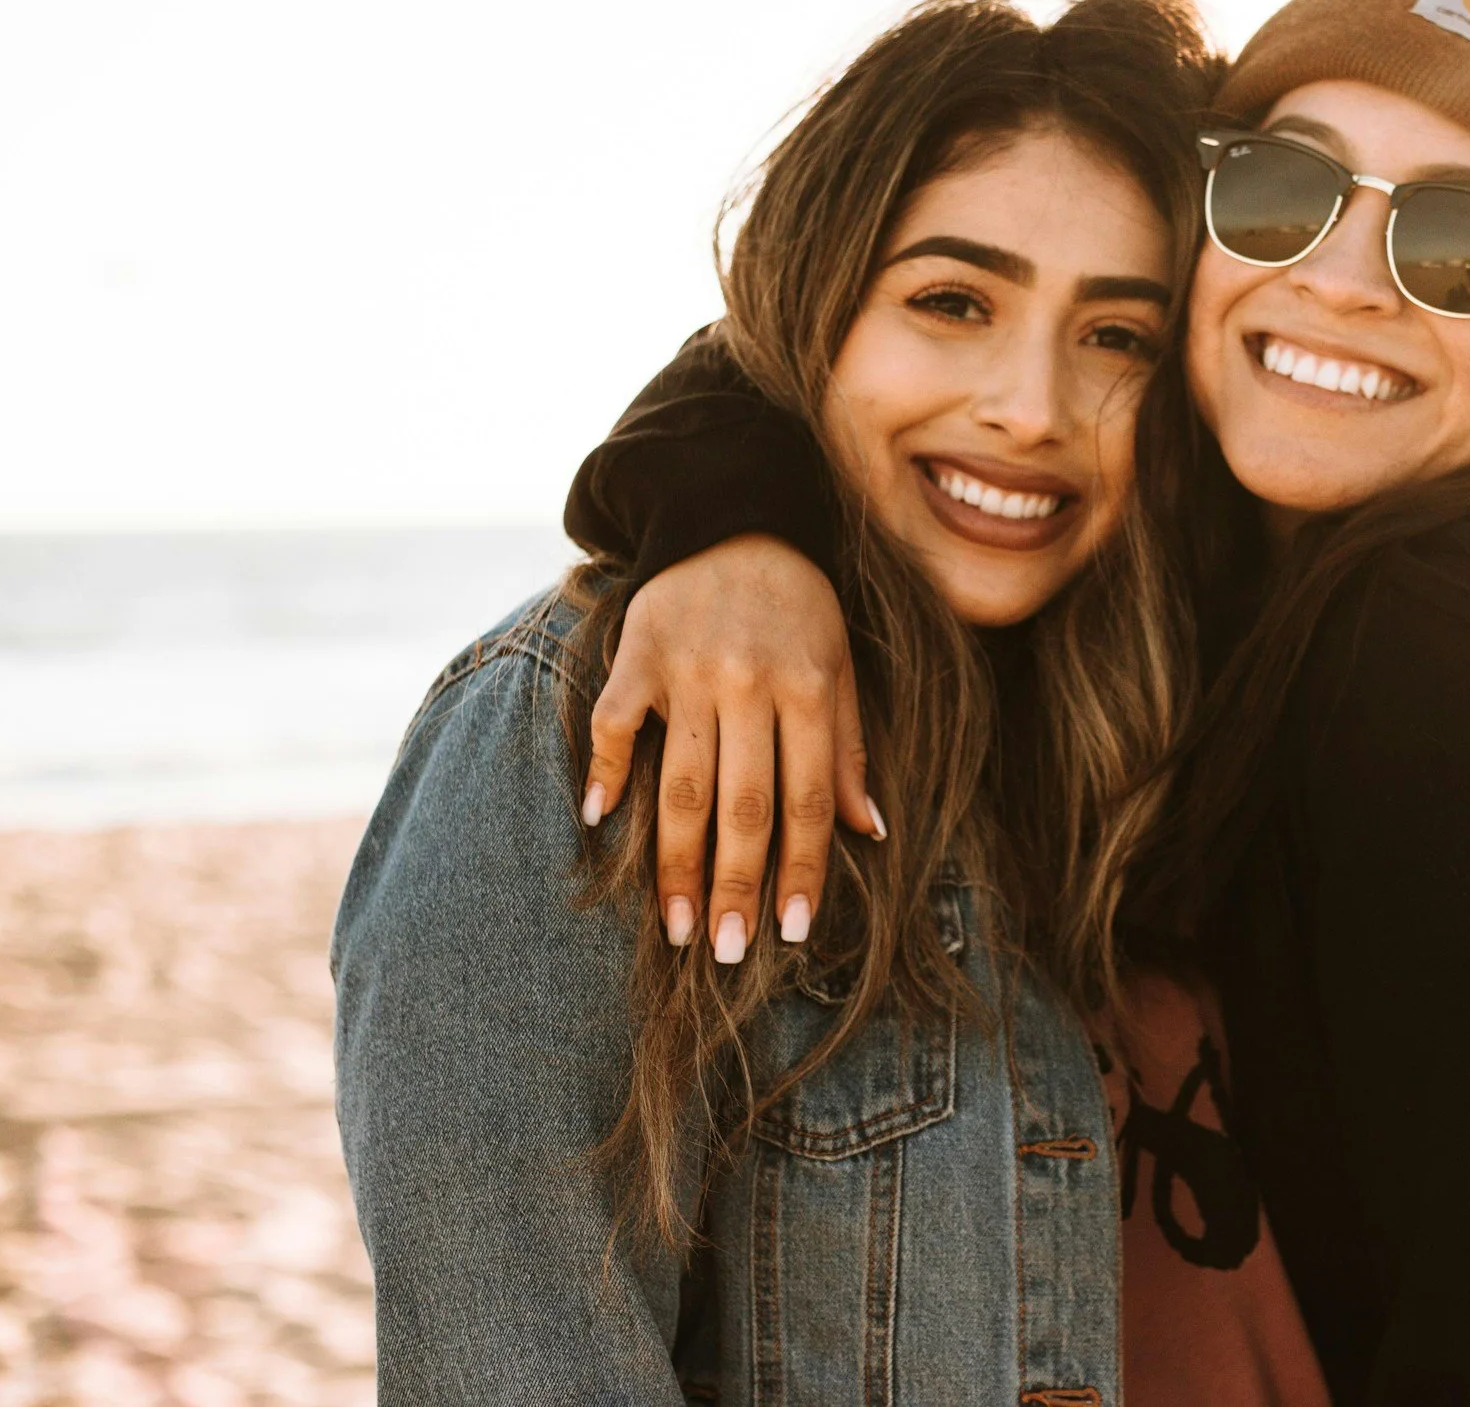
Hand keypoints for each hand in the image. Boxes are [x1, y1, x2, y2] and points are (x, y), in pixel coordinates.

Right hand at [581, 536, 881, 962]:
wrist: (732, 518)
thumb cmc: (796, 606)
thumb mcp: (838, 665)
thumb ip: (847, 747)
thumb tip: (869, 831)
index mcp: (806, 689)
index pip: (806, 799)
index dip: (801, 869)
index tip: (792, 931)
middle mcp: (748, 684)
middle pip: (742, 804)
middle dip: (735, 885)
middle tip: (727, 952)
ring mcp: (686, 670)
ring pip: (679, 782)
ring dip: (675, 861)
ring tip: (674, 925)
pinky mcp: (636, 654)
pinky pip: (613, 722)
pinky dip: (603, 770)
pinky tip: (600, 822)